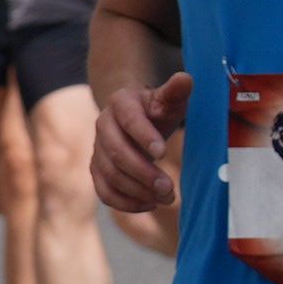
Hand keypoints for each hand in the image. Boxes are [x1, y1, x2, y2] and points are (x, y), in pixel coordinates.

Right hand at [86, 71, 185, 213]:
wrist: (133, 119)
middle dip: (143, 172)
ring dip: (137, 190)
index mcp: (120, 103)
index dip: (143, 136)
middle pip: (116, 152)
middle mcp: (102, 125)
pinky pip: (103, 191)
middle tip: (169, 187)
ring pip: (109, 174)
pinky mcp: (96, 170)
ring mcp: (97, 149)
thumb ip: (176, 91)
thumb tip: (185, 78)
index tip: (163, 152)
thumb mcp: (168, 99)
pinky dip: (125, 203)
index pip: (129, 119)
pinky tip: (149, 205)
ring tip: (165, 197)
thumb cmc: (155, 110)